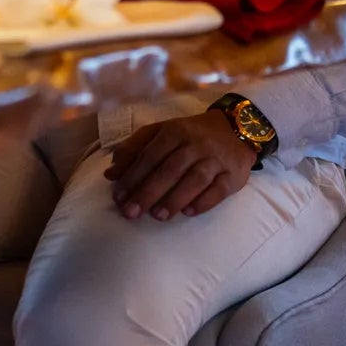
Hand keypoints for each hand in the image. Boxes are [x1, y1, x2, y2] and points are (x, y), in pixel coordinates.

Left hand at [105, 111, 257, 220]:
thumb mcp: (160, 132)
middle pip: (169, 169)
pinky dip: (203, 202)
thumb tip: (110, 174)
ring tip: (157, 216)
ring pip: (194, 180)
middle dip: (148, 192)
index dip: (132, 176)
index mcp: (173, 131)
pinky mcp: (233, 175)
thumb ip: (134, 149)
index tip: (118, 196)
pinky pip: (219, 190)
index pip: (149, 155)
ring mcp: (215, 159)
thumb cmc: (189, 135)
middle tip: (131, 212)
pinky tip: (188, 213)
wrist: (235, 129)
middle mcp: (195, 144)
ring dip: (174, 199)